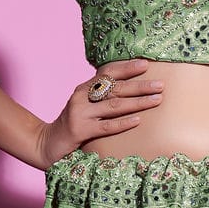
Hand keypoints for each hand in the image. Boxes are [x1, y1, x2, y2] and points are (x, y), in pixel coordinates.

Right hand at [29, 59, 164, 170]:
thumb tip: (131, 90)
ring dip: (138, 102)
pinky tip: (138, 120)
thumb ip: (101, 97)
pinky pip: (106, 126)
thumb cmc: (73, 124)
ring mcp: (80, 113)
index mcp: (84, 88)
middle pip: (115, 88)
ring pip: (114, 105)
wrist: (47, 143)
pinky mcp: (80, 131)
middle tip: (161, 85)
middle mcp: (81, 96)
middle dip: (140, 85)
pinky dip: (123, 123)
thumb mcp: (85, 106)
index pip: (107, 72)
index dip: (126, 67)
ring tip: (157, 100)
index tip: (146, 64)